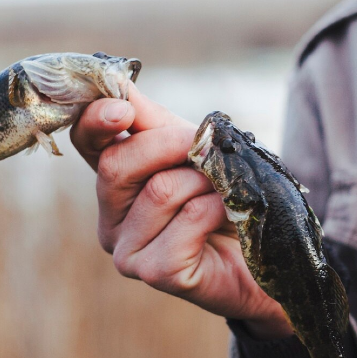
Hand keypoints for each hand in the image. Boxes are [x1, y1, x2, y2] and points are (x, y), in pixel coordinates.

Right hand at [70, 84, 291, 338]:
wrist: (270, 256)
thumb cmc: (229, 201)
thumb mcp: (194, 152)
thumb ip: (154, 122)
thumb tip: (119, 84)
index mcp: (117, 181)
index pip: (86, 141)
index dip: (96, 120)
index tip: (122, 109)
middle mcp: (112, 218)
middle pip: (117, 164)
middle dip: (171, 145)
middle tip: (206, 151)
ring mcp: (128, 251)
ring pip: (159, 191)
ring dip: (204, 183)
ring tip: (222, 195)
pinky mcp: (156, 273)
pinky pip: (187, 221)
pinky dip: (216, 209)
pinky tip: (226, 218)